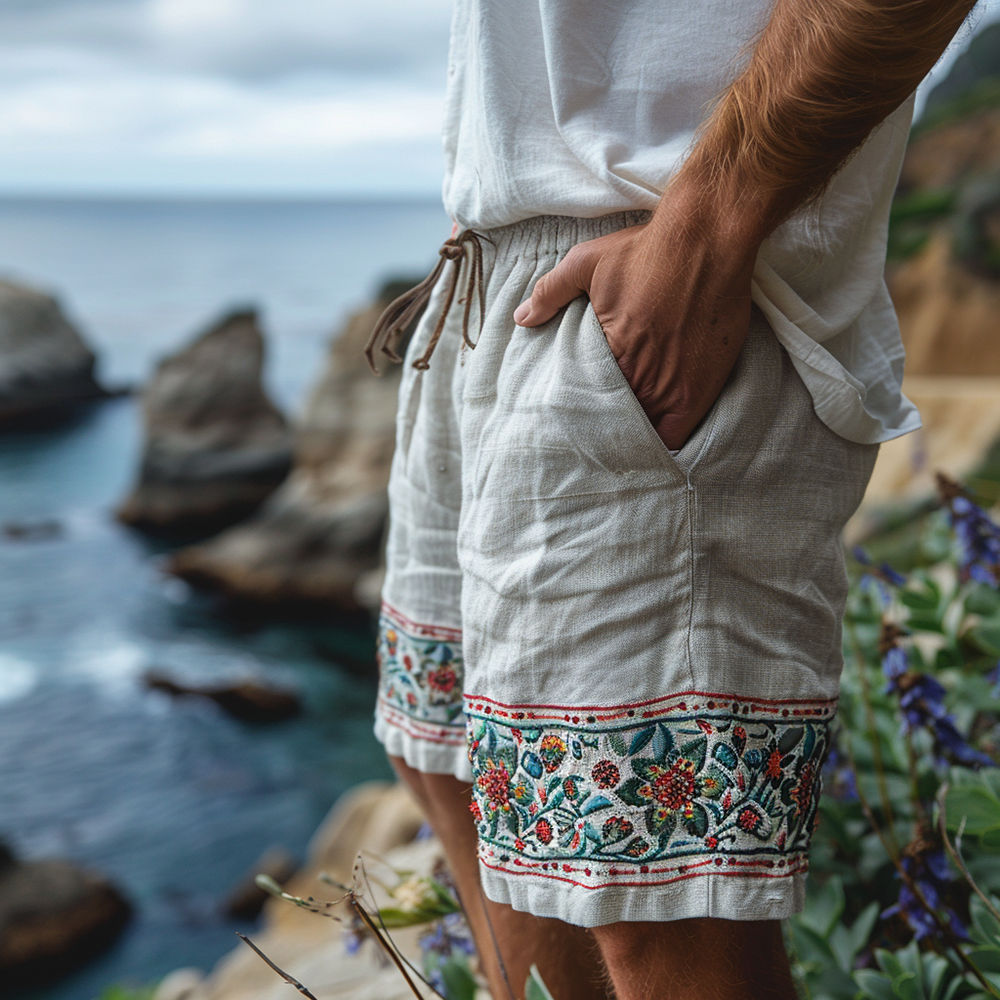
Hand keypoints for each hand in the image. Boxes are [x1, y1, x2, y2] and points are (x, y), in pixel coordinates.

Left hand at [512, 191, 759, 451]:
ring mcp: (671, 386)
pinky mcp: (700, 388)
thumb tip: (521, 317)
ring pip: (643, 431)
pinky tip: (655, 437)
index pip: (585, 403)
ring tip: (623, 436)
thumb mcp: (585, 262)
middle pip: (613, 421)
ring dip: (633, 432)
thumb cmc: (647, 251)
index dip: (581, 410)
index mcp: (608, 354)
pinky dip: (665, 439)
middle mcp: (638, 377)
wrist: (707, 241)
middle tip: (598, 427)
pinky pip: (678, 433)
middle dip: (604, 424)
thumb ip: (550, 292)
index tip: (577, 411)